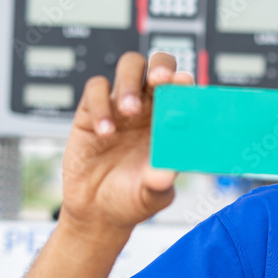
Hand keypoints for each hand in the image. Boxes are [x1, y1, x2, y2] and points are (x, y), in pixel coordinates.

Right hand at [59, 51, 193, 235]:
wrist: (97, 211)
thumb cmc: (132, 198)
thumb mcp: (152, 195)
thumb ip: (160, 182)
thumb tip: (167, 172)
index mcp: (171, 122)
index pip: (183, 91)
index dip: (185, 83)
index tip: (185, 85)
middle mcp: (149, 108)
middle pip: (158, 66)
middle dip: (161, 68)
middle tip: (159, 81)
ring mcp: (121, 106)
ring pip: (129, 67)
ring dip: (130, 83)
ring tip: (129, 111)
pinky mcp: (92, 111)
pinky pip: (96, 89)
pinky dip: (100, 105)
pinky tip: (104, 132)